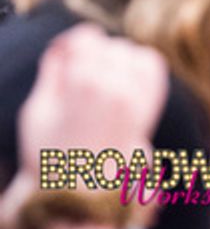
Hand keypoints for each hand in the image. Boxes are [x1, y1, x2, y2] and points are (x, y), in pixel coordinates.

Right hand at [1, 25, 167, 228]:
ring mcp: (138, 94)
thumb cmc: (51, 152)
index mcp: (83, 83)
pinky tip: (124, 76)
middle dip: (92, 54)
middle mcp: (116, 84)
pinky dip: (139, 63)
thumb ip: (51, 72)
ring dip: (116, 58)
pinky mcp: (151, 103)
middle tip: (79, 72)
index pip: (85, 38)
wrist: (83, 189)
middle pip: (108, 45)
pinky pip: (152, 65)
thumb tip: (63, 47)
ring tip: (101, 77)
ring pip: (131, 52)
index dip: (72, 43)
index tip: (65, 53)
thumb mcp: (37, 110)